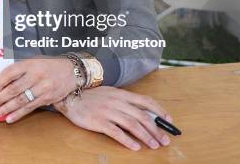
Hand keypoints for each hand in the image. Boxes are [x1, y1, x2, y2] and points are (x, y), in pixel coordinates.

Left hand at [0, 58, 74, 122]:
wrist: (71, 71)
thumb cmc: (48, 65)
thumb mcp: (33, 61)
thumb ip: (19, 71)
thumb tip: (1, 83)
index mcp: (30, 64)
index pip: (11, 72)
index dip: (0, 82)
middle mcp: (37, 76)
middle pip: (15, 88)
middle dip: (0, 98)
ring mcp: (43, 88)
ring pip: (21, 100)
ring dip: (7, 108)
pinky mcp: (47, 99)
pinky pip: (30, 108)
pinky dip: (18, 114)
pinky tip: (9, 118)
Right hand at [53, 86, 172, 150]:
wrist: (70, 96)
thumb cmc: (90, 96)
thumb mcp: (110, 93)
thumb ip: (124, 101)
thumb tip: (143, 112)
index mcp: (121, 94)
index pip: (146, 101)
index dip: (160, 112)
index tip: (169, 121)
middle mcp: (117, 102)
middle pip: (142, 116)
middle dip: (156, 130)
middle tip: (164, 140)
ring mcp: (108, 111)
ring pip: (132, 124)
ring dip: (146, 136)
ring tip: (153, 145)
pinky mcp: (99, 121)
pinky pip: (116, 132)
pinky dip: (127, 140)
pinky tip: (135, 147)